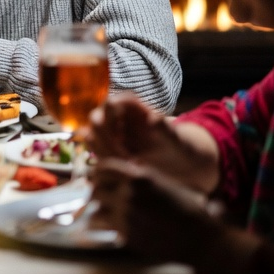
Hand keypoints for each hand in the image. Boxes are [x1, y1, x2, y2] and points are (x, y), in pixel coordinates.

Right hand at [89, 94, 219, 194]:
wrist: (182, 164)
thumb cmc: (180, 147)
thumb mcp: (176, 140)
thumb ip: (164, 129)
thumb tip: (153, 118)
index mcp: (131, 104)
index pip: (110, 104)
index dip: (112, 122)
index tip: (124, 144)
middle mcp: (116, 113)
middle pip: (96, 119)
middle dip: (105, 141)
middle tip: (124, 159)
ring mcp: (109, 129)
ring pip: (91, 134)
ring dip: (103, 152)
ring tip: (126, 166)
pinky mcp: (106, 145)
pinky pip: (94, 148)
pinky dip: (103, 159)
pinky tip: (121, 170)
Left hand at [91, 157, 256, 273]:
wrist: (199, 238)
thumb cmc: (186, 209)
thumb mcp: (164, 183)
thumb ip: (141, 177)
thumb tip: (123, 172)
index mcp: (140, 175)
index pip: (104, 166)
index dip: (97, 172)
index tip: (97, 177)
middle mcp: (130, 191)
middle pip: (96, 187)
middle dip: (96, 192)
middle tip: (99, 197)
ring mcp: (126, 212)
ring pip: (95, 207)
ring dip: (97, 209)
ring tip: (100, 212)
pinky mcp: (126, 232)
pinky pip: (101, 225)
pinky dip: (100, 225)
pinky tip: (104, 226)